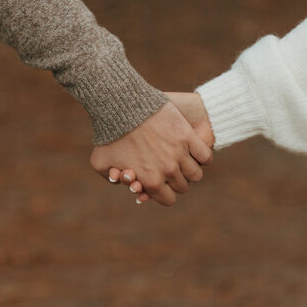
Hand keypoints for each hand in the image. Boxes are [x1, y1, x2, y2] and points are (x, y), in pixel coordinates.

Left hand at [91, 101, 211, 206]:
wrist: (122, 106)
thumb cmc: (109, 134)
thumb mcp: (101, 162)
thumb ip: (113, 179)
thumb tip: (130, 185)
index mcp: (151, 181)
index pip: (169, 200)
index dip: (165, 193)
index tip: (161, 183)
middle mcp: (168, 170)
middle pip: (184, 187)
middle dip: (177, 181)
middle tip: (169, 169)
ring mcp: (179, 153)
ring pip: (196, 174)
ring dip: (190, 170)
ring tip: (182, 160)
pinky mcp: (188, 136)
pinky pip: (205, 156)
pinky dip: (202, 156)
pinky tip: (193, 151)